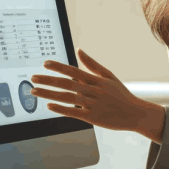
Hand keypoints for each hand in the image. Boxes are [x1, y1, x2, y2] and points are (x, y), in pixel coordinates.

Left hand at [30, 49, 165, 141]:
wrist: (135, 113)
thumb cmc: (121, 94)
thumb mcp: (109, 76)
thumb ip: (92, 64)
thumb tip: (79, 51)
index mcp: (95, 80)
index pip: (73, 70)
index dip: (58, 67)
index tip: (44, 64)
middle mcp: (92, 91)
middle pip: (66, 84)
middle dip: (47, 80)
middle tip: (33, 78)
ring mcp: (91, 104)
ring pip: (66, 97)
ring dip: (48, 94)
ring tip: (34, 91)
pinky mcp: (92, 117)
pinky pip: (73, 112)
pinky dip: (61, 109)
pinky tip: (49, 106)